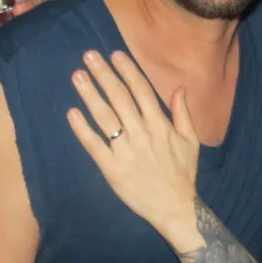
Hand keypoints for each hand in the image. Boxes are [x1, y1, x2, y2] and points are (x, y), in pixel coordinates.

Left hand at [67, 50, 199, 235]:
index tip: (114, 54)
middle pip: (119, 98)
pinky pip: (94, 145)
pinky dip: (82, 129)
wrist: (174, 208)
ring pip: (104, 117)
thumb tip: (178, 88)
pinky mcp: (112, 169)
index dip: (127, 70)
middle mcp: (142, 134)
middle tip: (88, 56)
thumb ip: (183, 114)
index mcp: (160, 125)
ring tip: (77, 76)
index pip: (141, 90)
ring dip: (90, 94)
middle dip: (103, 74)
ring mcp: (125, 151)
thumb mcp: (191, 141)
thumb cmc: (182, 174)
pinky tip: (71, 113)